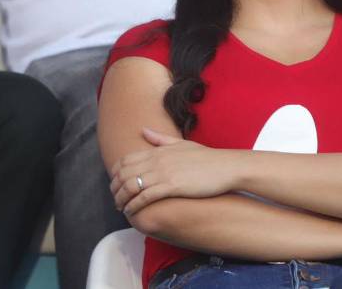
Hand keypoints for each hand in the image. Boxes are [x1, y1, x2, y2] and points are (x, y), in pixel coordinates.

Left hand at [109, 128, 239, 215]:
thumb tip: (143, 130)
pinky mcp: (172, 186)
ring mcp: (164, 173)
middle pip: (124, 173)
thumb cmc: (206, 157)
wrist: (226, 167)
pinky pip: (146, 197)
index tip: (115, 184)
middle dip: (115, 188)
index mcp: (157, 150)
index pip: (125, 160)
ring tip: (121, 208)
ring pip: (131, 186)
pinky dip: (135, 205)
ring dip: (121, 199)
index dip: (115, 173)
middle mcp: (157, 160)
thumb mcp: (181, 144)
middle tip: (115, 199)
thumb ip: (159, 139)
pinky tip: (131, 212)